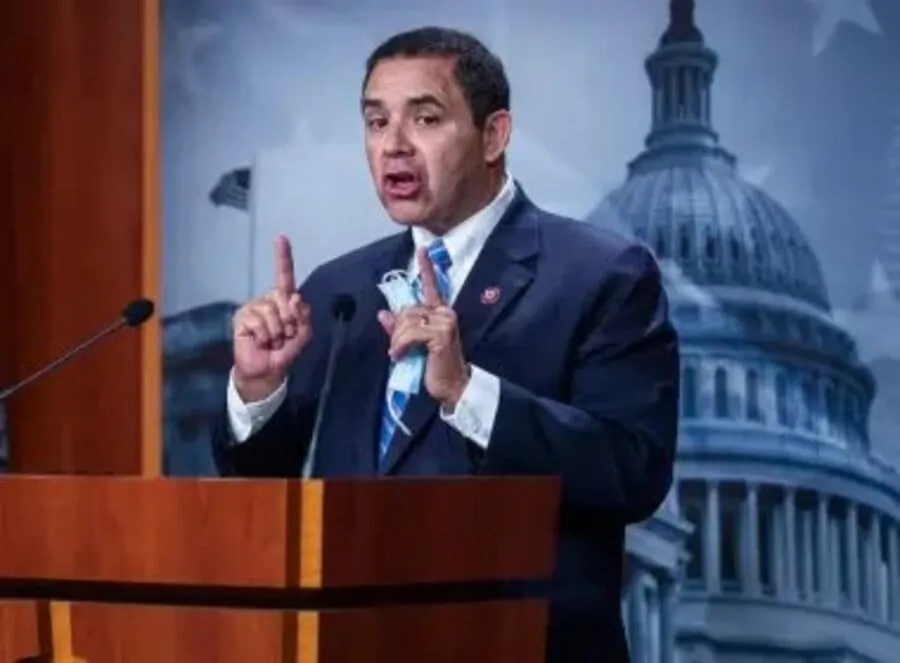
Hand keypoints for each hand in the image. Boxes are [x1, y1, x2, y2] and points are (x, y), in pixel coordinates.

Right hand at [232, 235, 311, 400]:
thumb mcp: (303, 336)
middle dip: (290, 320)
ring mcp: (254, 307)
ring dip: (277, 331)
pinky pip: (259, 321)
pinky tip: (261, 341)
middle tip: (285, 335)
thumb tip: (294, 297)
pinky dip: (265, 335)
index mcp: (284, 300)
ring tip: (273, 340)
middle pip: (283, 296)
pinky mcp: (241, 317)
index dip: (283, 257)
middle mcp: (268, 299)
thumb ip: (304, 318)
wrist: (267, 371)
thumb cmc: (285, 352)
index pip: (284, 276)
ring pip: (271, 311)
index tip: (281, 237)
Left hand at [378, 247, 469, 408]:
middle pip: (407, 310)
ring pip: (406, 321)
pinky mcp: (441, 334)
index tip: (422, 250)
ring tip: (401, 354)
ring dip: (398, 340)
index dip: (426, 268)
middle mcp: (445, 313)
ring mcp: (445, 322)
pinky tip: (401, 355)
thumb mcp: (412, 345)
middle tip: (398, 349)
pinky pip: (410, 333)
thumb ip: (398, 328)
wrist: (452, 386)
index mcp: (440, 313)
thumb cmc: (434, 367)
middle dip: (397, 331)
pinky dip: (401, 345)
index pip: (431, 287)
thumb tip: (383, 313)